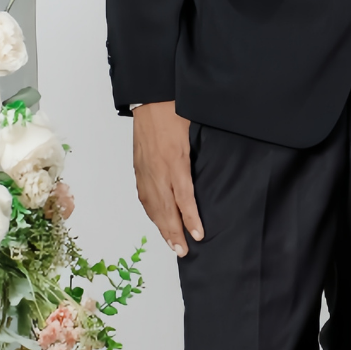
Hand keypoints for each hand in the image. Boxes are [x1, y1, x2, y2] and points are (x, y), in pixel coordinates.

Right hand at [132, 101, 202, 257]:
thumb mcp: (195, 133)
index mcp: (175, 160)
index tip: (198, 234)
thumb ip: (202, 157)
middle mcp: (158, 169)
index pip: (184, 197)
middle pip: (165, 208)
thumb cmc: (176, 111)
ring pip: (152, 205)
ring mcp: (145, 169)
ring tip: (172, 243)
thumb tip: (212, 177)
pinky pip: (144, 195)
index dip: (190, 218)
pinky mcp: (139, 167)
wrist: (150, 98)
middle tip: (183, 251)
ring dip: (161, 226)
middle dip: (174, 232)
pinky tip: (157, 221)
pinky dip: (151, 211)